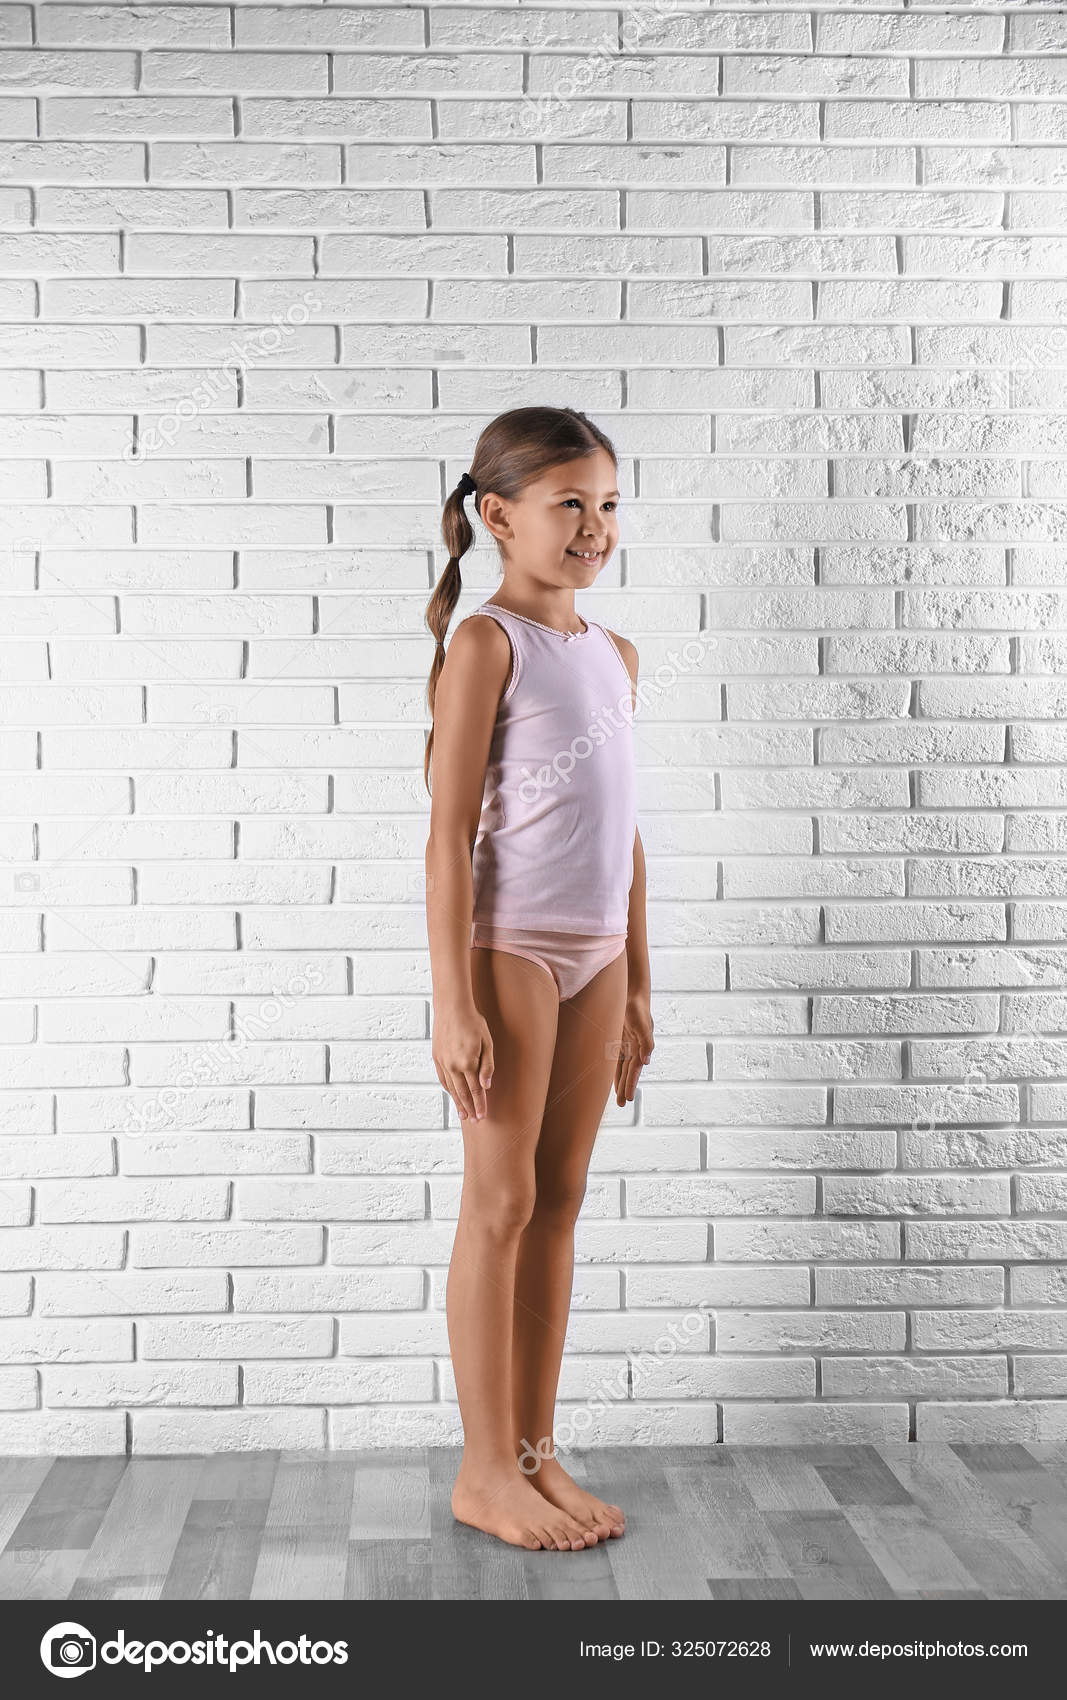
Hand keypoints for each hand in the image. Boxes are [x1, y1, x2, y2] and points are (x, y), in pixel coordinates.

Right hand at [432, 1004, 494, 1121]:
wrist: (452, 1008)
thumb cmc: (473, 1022)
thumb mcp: (487, 1043)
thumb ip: (487, 1066)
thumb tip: (486, 1085)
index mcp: (467, 1063)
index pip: (476, 1090)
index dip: (480, 1104)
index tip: (483, 1116)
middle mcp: (453, 1066)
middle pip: (462, 1093)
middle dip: (470, 1108)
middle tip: (474, 1120)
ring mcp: (443, 1062)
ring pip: (451, 1088)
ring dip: (457, 1102)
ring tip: (463, 1114)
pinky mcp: (436, 1057)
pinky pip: (442, 1078)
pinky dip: (448, 1089)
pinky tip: (452, 1095)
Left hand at [614, 989, 652, 1104]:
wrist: (631, 994)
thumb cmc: (638, 1009)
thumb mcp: (643, 1024)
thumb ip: (646, 1043)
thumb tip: (646, 1062)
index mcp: (641, 1047)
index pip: (634, 1070)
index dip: (631, 1084)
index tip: (629, 1098)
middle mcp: (634, 1048)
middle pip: (629, 1072)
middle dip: (626, 1087)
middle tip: (623, 1104)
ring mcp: (626, 1045)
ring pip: (622, 1068)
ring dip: (621, 1082)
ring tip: (619, 1098)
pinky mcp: (618, 1039)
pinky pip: (616, 1059)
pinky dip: (615, 1070)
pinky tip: (613, 1079)